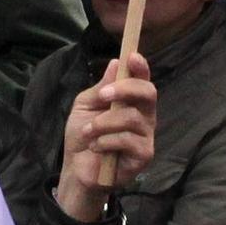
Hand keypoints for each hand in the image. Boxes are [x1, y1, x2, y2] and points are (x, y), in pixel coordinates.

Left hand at [58, 54, 156, 222]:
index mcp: (131, 101)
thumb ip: (101, 87)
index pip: (143, 80)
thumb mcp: (86, 106)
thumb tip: (116, 63)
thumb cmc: (83, 135)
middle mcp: (144, 116)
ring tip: (89, 132)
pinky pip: (128, 140)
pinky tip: (96, 147)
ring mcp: (146, 136)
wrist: (76, 168)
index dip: (141, 67)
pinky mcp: (144, 155)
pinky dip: (106, 141)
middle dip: (124, 90)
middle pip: (148, 93)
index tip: (131, 56)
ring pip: (132, 118)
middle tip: (103, 95)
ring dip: (104, 123)